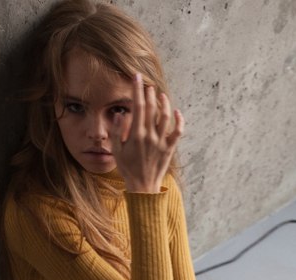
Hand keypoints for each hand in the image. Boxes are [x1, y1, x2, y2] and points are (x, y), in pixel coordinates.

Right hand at [112, 73, 183, 192]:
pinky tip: (176, 112)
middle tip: (147, 85)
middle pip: (152, 108)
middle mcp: (150, 136)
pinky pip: (178, 132)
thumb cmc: (128, 169)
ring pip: (166, 116)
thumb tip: (121, 114)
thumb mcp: (116, 151)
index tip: (136, 77)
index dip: (137, 89)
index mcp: (135, 135)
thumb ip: (116, 132)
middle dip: (150, 93)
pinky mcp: (170, 148)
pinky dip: (179, 120)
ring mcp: (161, 142)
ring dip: (164, 102)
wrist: (143, 186)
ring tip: (160, 94)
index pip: (138, 106)